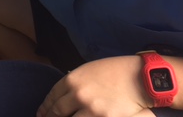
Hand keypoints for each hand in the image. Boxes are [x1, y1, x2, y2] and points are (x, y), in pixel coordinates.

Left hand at [37, 56, 152, 116]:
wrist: (140, 78)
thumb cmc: (116, 71)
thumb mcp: (89, 70)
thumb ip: (75, 82)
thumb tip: (64, 95)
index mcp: (72, 79)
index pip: (52, 96)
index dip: (45, 107)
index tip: (41, 113)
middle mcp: (78, 94)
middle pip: (57, 111)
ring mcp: (90, 109)